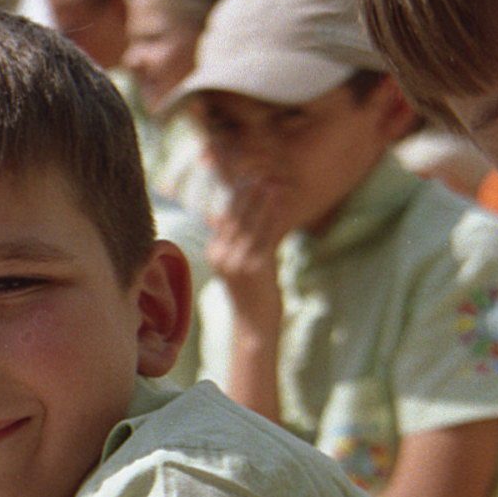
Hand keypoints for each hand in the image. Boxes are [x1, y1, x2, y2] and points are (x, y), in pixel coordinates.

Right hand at [205, 177, 287, 307]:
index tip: (248, 176)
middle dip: (246, 193)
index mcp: (216, 252)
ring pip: (248, 223)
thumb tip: (234, 217)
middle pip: (234, 216)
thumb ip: (238, 241)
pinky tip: (281, 201)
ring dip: (260, 199)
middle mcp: (221, 255)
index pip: (224, 217)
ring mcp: (235, 261)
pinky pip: (264, 235)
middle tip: (258, 171)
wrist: (255, 324)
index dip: (236, 196)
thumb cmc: (253, 293)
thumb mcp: (240, 264)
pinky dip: (273, 215)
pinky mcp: (253, 267)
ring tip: (271, 180)